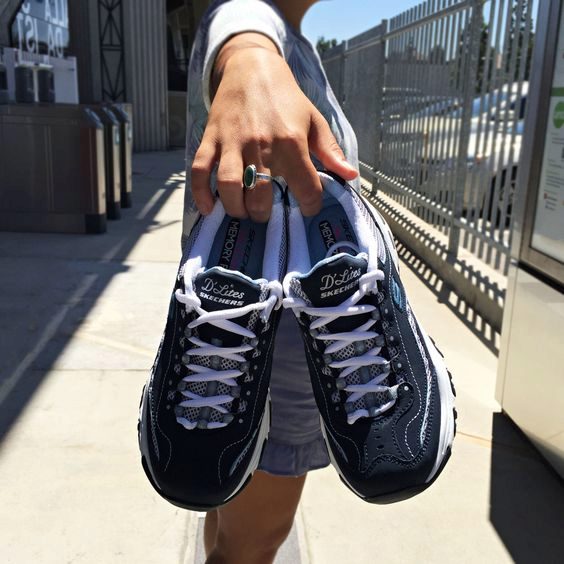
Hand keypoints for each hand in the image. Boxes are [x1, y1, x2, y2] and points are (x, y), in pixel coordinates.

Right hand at [191, 33, 357, 221]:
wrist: (252, 68)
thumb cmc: (287, 99)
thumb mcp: (314, 121)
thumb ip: (331, 151)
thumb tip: (351, 176)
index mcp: (291, 142)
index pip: (306, 188)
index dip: (310, 206)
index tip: (308, 209)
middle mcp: (261, 144)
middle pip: (260, 195)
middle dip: (263, 214)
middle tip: (266, 214)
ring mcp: (232, 142)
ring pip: (229, 186)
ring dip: (236, 208)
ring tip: (243, 212)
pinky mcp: (211, 138)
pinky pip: (199, 170)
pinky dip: (200, 193)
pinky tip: (208, 207)